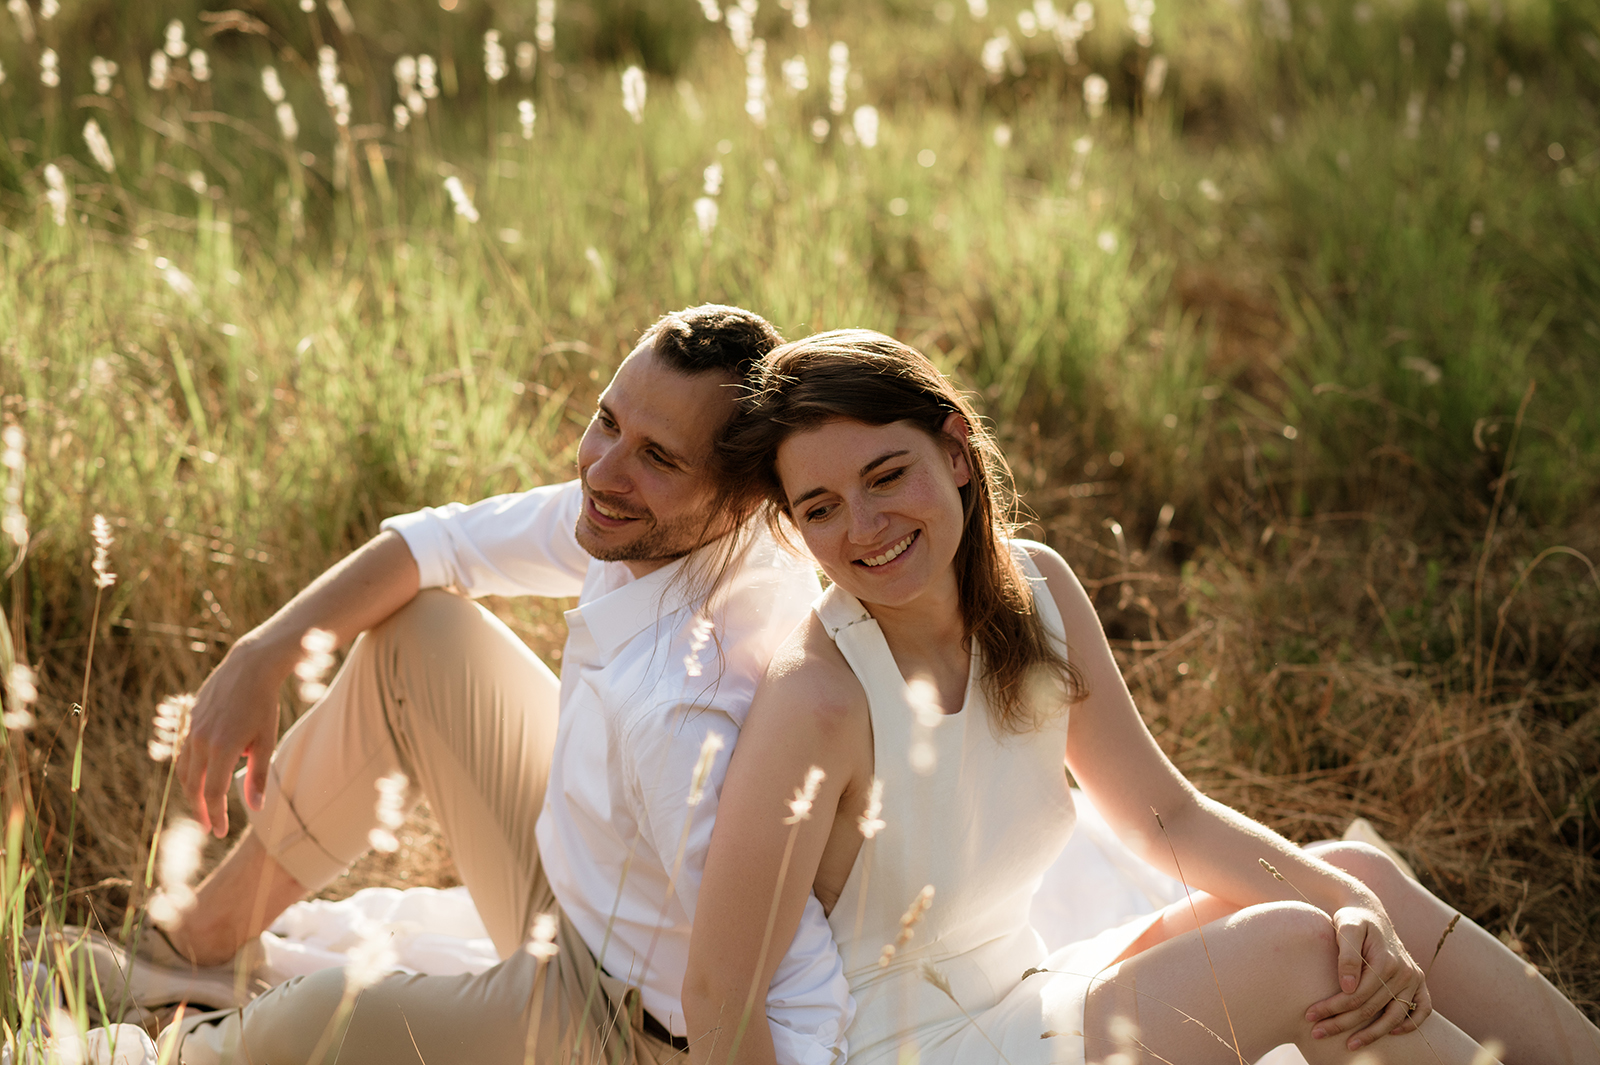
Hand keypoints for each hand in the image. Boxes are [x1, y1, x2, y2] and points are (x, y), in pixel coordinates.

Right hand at [177, 639, 285, 837]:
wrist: (250, 666)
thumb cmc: (263, 704)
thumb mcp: (267, 740)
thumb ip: (259, 775)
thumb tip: (255, 808)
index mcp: (223, 747)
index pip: (213, 792)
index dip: (215, 816)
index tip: (220, 832)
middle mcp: (201, 740)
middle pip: (193, 786)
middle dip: (200, 810)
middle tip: (208, 827)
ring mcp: (192, 729)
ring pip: (184, 771)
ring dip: (192, 792)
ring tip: (204, 806)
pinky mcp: (189, 721)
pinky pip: (184, 753)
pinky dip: (190, 771)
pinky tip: (201, 778)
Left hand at [1304, 905, 1430, 1050]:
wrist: (1369, 910)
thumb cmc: (1352, 919)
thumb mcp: (1345, 927)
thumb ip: (1347, 955)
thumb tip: (1348, 988)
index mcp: (1386, 961)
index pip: (1356, 996)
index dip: (1332, 1009)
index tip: (1310, 1016)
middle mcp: (1404, 972)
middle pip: (1371, 1009)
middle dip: (1342, 1024)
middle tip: (1317, 1033)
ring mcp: (1413, 978)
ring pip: (1395, 1016)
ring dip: (1372, 1034)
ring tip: (1350, 1045)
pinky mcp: (1418, 980)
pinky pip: (1422, 1009)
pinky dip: (1411, 1024)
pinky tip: (1392, 1033)